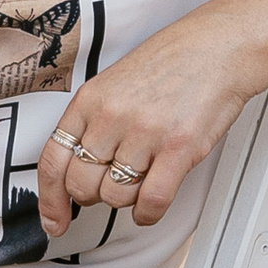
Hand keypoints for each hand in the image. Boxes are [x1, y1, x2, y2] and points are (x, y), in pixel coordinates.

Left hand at [36, 0, 267, 236]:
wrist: (218, 47)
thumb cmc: (171, 63)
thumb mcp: (115, 83)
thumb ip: (93, 122)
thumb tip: (77, 167)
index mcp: (90, 99)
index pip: (54, 160)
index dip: (49, 199)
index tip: (54, 219)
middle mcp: (112, 116)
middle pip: (82, 185)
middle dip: (94, 195)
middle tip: (110, 187)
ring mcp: (144, 133)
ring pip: (116, 196)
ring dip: (127, 200)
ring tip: (140, 181)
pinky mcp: (178, 148)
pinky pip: (151, 201)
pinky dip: (148, 213)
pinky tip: (150, 206)